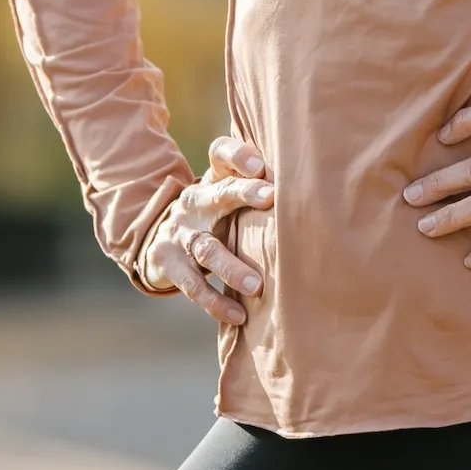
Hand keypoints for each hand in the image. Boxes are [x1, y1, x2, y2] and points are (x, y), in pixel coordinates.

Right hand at [139, 134, 272, 325]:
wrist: (157, 237)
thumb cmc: (213, 217)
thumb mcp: (227, 198)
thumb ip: (256, 190)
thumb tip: (313, 190)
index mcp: (212, 181)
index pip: (221, 154)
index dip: (239, 155)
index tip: (262, 165)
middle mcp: (195, 202)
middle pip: (217, 193)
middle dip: (243, 194)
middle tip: (272, 198)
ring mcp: (179, 233)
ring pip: (206, 249)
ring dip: (231, 267)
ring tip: (257, 287)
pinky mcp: (167, 263)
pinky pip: (193, 286)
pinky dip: (215, 302)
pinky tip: (239, 316)